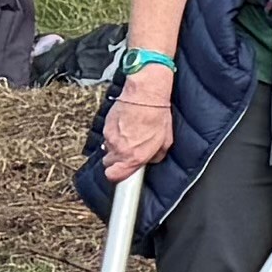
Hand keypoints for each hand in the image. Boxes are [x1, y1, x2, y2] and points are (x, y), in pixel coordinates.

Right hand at [99, 61, 175, 179]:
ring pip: (108, 150)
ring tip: (129, 138)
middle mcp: (119, 149)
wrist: (144, 94)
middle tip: (128, 154)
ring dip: (116, 148)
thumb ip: (156, 156)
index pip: (114, 176)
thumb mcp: (165, 140)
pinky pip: (107, 136)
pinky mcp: (106, 126)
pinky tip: (126, 127)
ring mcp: (110, 137)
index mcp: (134, 156)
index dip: (118, 176)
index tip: (124, 174)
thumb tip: (151, 160)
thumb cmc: (157, 115)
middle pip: (108, 164)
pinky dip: (114, 135)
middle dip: (117, 162)